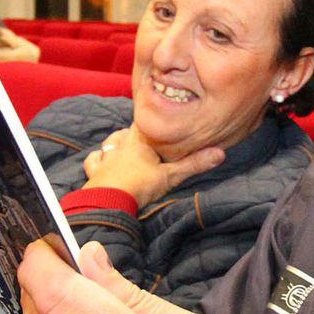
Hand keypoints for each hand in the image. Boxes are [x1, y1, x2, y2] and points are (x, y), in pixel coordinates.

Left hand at [81, 126, 223, 208]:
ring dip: (116, 142)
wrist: (109, 202)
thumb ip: (194, 164)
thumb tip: (221, 152)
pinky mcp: (94, 172)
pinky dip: (96, 159)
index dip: (152, 116)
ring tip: (124, 144)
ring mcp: (105, 157)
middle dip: (136, 131)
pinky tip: (100, 161)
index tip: (160, 112)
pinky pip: (93, 160)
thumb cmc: (140, 185)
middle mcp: (121, 144)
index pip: (145, 121)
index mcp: (139, 141)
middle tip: (146, 135)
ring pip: (110, 142)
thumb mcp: (171, 175)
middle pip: (128, 131)